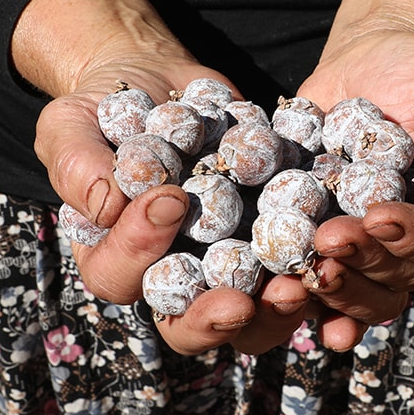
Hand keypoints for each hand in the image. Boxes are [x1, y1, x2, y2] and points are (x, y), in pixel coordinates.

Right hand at [20, 0, 315, 354]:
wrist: (164, 88)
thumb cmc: (103, 110)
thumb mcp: (71, 125)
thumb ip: (77, 164)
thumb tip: (106, 204)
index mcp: (115, 261)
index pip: (120, 277)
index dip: (141, 250)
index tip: (170, 199)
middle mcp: (173, 279)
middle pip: (190, 326)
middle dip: (218, 318)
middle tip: (245, 302)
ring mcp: (229, 267)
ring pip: (255, 314)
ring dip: (280, 307)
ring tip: (302, 281)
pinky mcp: (274, 243)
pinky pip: (300, 267)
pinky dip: (324, 265)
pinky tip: (342, 247)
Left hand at [292, 0, 413, 348]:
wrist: (369, 62)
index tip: (379, 216)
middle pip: (402, 275)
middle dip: (365, 260)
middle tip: (329, 238)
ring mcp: (379, 251)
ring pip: (365, 292)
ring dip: (336, 290)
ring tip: (303, 269)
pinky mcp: (336, 248)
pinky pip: (327, 287)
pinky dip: (308, 302)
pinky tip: (285, 300)